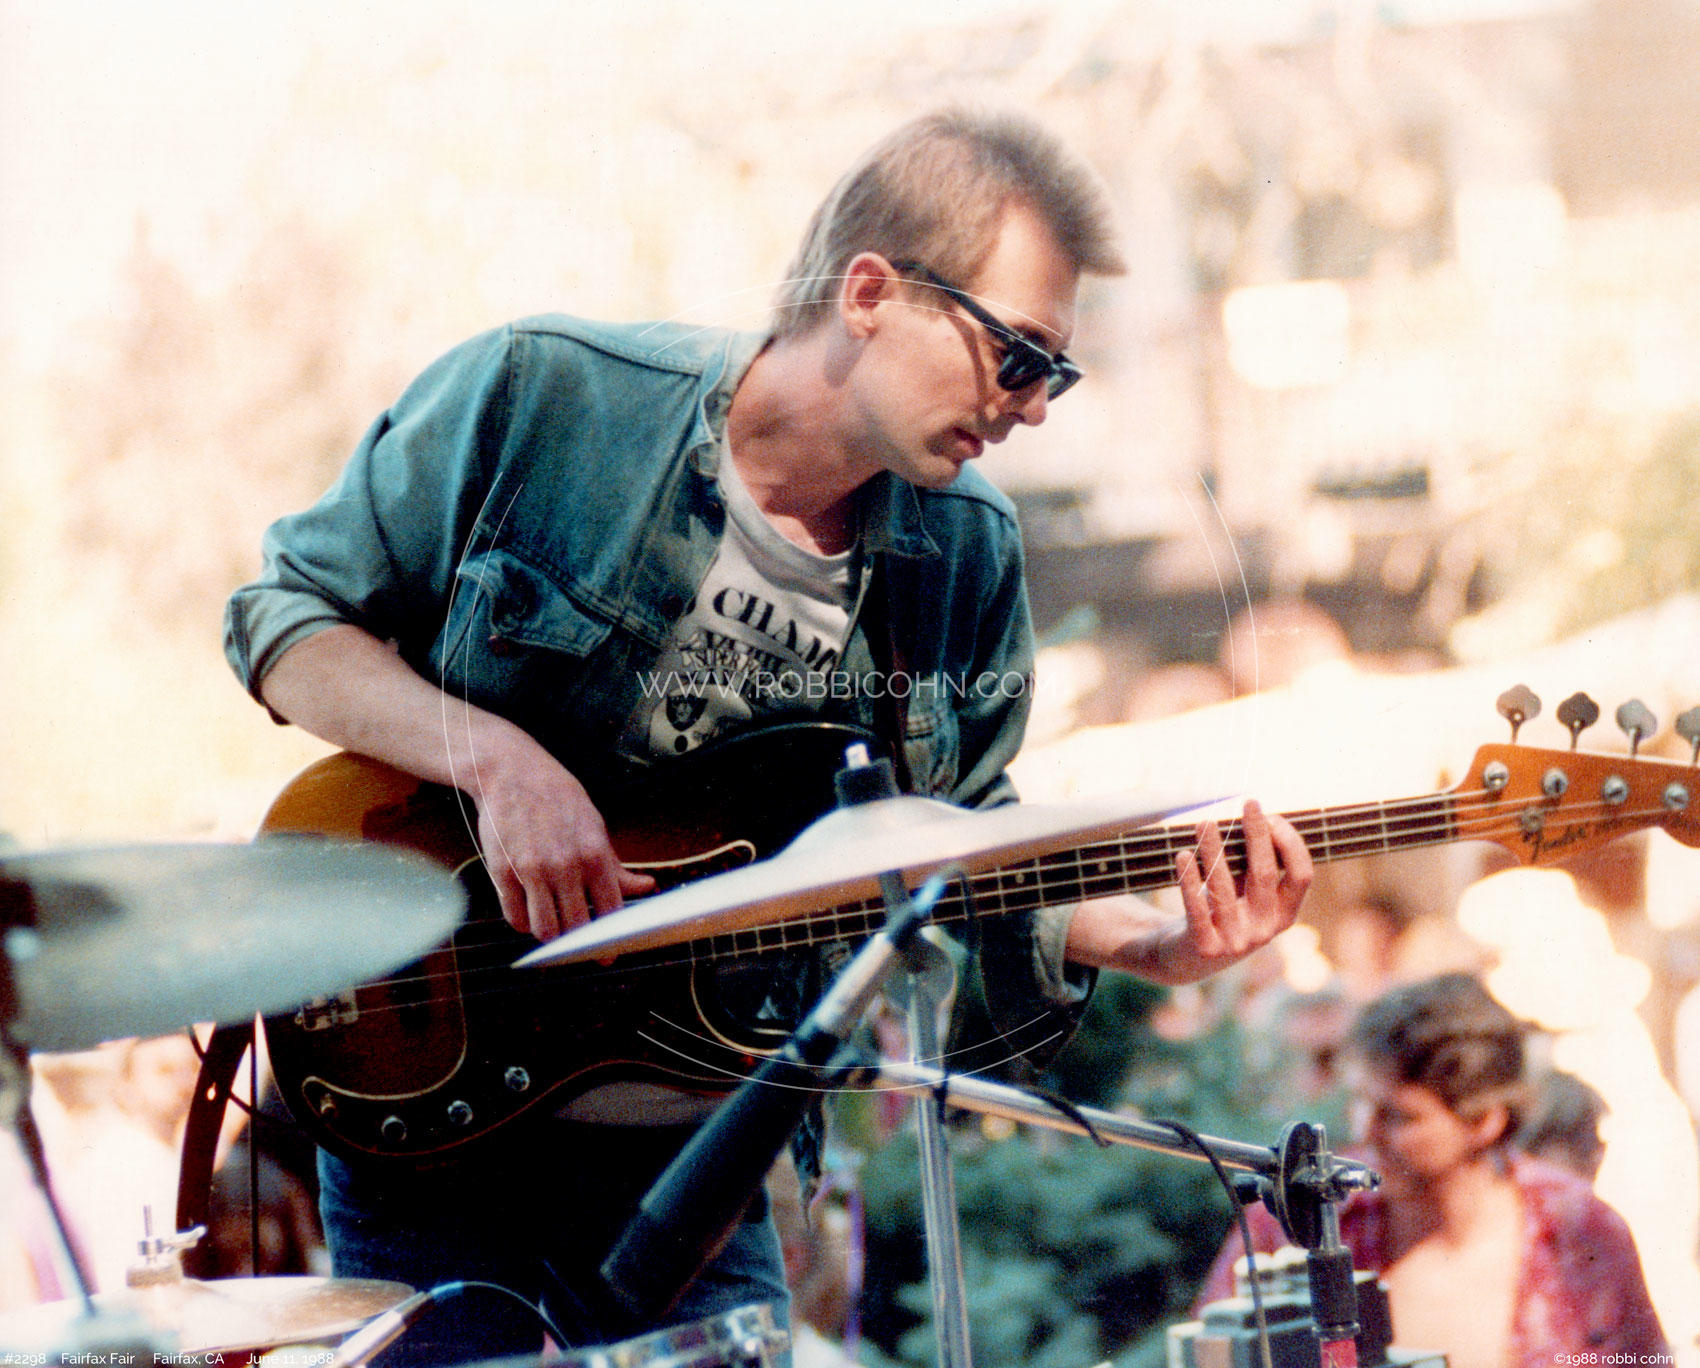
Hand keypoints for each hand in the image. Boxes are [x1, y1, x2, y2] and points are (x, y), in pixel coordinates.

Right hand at [471, 744, 655, 939]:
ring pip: (544, 930)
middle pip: (575, 928)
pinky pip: (515, 917)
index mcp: (594, 855)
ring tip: (552, 926)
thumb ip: (617, 865)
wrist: (512, 772)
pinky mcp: (503, 872)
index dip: (609, 940)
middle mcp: (565, 866)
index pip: (609, 912)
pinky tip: (529, 913)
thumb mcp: (595, 826)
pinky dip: (523, 923)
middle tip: (576, 944)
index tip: (607, 954)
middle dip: (578, 943)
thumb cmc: (557, 797)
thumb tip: (646, 887)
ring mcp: (532, 871)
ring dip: (549, 935)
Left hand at [1170, 799, 1311, 977]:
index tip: (1272, 815)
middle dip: (1258, 835)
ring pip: (1224, 886)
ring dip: (1214, 850)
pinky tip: (1182, 856)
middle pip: (1265, 874)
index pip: (1302, 875)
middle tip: (1248, 804)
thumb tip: (1256, 817)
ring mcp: (1236, 941)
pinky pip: (1196, 908)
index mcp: (1284, 913)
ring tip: (1204, 822)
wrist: (1187, 959)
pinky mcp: (1205, 946)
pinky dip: (1189, 880)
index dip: (1290, 843)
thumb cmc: (1222, 913)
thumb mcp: (1246, 894)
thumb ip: (1254, 866)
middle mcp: (1265, 929)